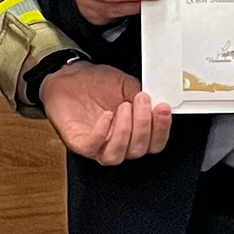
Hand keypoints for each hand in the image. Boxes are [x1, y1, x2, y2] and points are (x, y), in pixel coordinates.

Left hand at [42, 61, 171, 163]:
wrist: (70, 78)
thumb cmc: (97, 84)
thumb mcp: (127, 85)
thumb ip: (144, 95)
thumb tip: (159, 99)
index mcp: (134, 132)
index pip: (154, 143)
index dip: (161, 130)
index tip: (162, 108)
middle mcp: (118, 142)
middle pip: (138, 150)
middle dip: (144, 125)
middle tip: (142, 100)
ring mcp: (98, 146)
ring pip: (116, 155)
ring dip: (125, 131)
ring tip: (124, 106)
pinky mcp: (79, 143)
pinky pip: (93, 146)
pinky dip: (102, 132)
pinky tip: (107, 115)